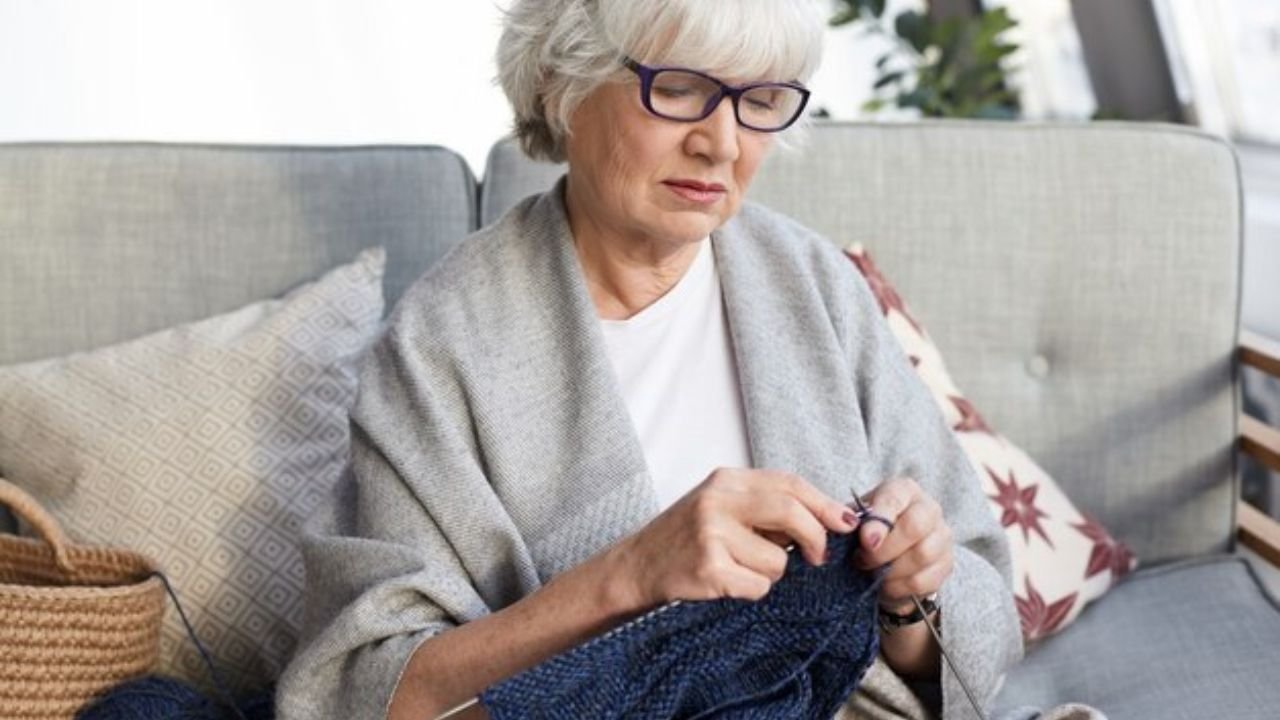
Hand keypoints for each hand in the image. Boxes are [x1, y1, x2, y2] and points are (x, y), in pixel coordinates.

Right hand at [610, 468, 859, 609]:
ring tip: (740, 567)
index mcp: (726, 480)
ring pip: (778, 561)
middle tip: (816, 557)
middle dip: (815, 538)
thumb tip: (828, 518)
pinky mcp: (709, 569)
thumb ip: (765, 505)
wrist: (637, 566)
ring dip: (770, 573)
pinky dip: (751, 591)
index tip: (845, 522)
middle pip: (791, 512)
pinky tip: (727, 582)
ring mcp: (711, 535)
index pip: (789, 484)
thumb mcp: (722, 505)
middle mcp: (718, 501)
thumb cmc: (687, 536)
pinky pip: (759, 586)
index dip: (824, 504)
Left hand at [853, 477, 953, 613]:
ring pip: (922, 555)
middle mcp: (929, 508)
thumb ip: (851, 521)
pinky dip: (899, 587)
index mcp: (904, 490)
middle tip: (863, 560)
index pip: (894, 499)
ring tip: (872, 573)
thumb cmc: (868, 531)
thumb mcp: (856, 520)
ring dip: (890, 570)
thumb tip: (847, 525)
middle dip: (885, 549)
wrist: (888, 557)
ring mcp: (942, 536)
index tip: (865, 541)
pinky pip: (924, 580)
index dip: (880, 521)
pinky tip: (886, 585)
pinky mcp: (946, 565)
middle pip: (915, 526)